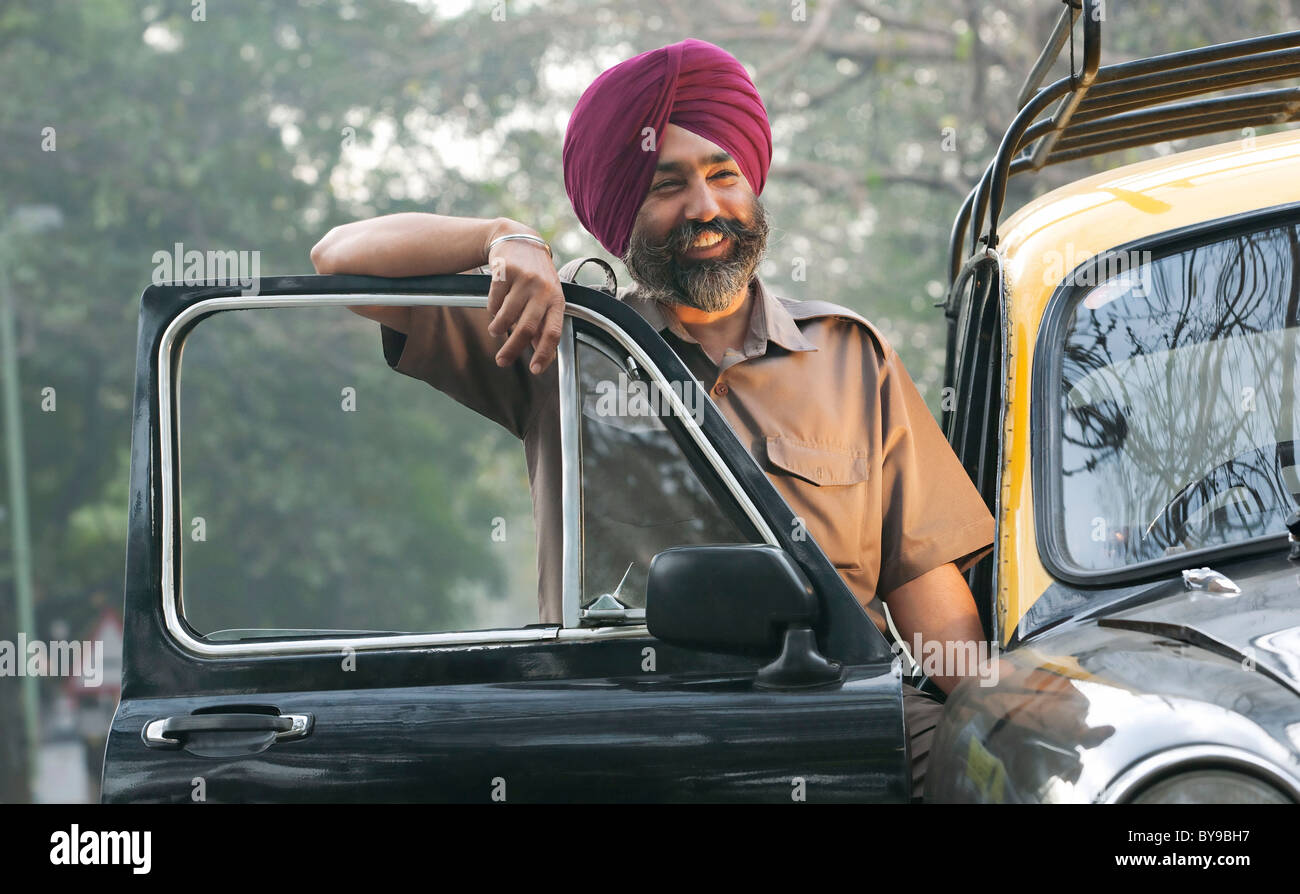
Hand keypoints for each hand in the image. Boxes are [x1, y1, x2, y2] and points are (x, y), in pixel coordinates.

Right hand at [484, 225, 565, 374]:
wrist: (520, 240)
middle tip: (502, 362)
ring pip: (506, 316)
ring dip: (498, 328)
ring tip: (496, 330)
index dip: (544, 354)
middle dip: (512, 349)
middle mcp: (543, 290)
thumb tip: (541, 354)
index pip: (553, 332)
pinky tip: (495, 306)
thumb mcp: (547, 297)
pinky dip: (492, 309)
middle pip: (526, 328)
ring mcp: (524, 280)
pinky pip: (493, 302)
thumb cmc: (536, 275)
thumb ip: (543, 324)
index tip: (535, 370)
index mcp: (557, 300)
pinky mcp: (506, 272)